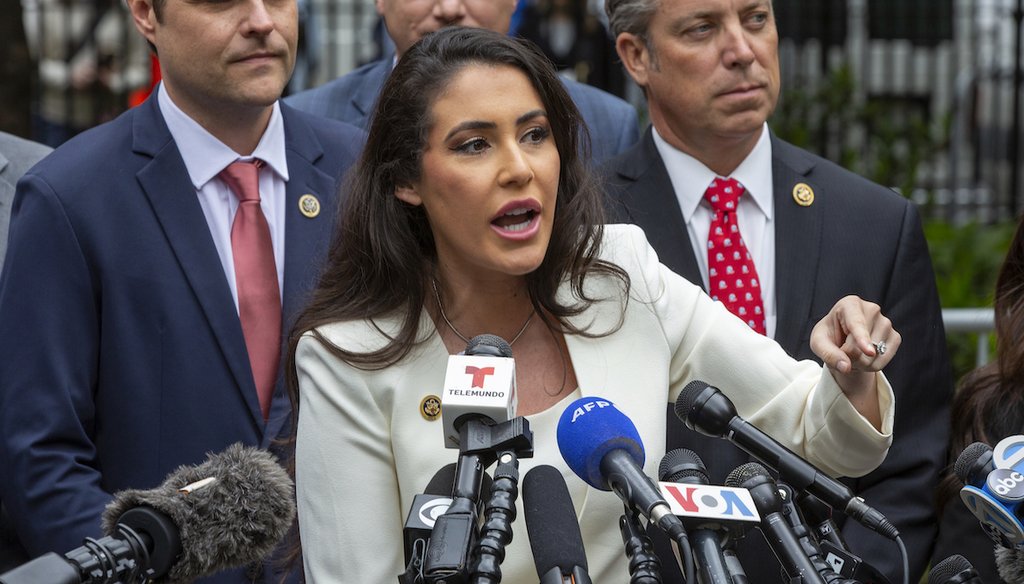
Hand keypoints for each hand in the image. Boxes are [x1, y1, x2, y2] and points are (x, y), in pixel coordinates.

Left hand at [810, 295, 900, 429]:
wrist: (844, 349)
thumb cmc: (828, 341)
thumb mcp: (819, 345)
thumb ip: (829, 354)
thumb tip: (845, 365)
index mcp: (848, 304)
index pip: (856, 320)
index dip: (859, 337)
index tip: (864, 351)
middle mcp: (870, 308)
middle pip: (865, 340)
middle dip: (852, 355)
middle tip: (844, 354)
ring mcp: (885, 322)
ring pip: (876, 351)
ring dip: (862, 362)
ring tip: (853, 355)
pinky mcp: (895, 336)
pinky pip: (887, 357)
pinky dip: (875, 365)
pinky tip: (866, 359)